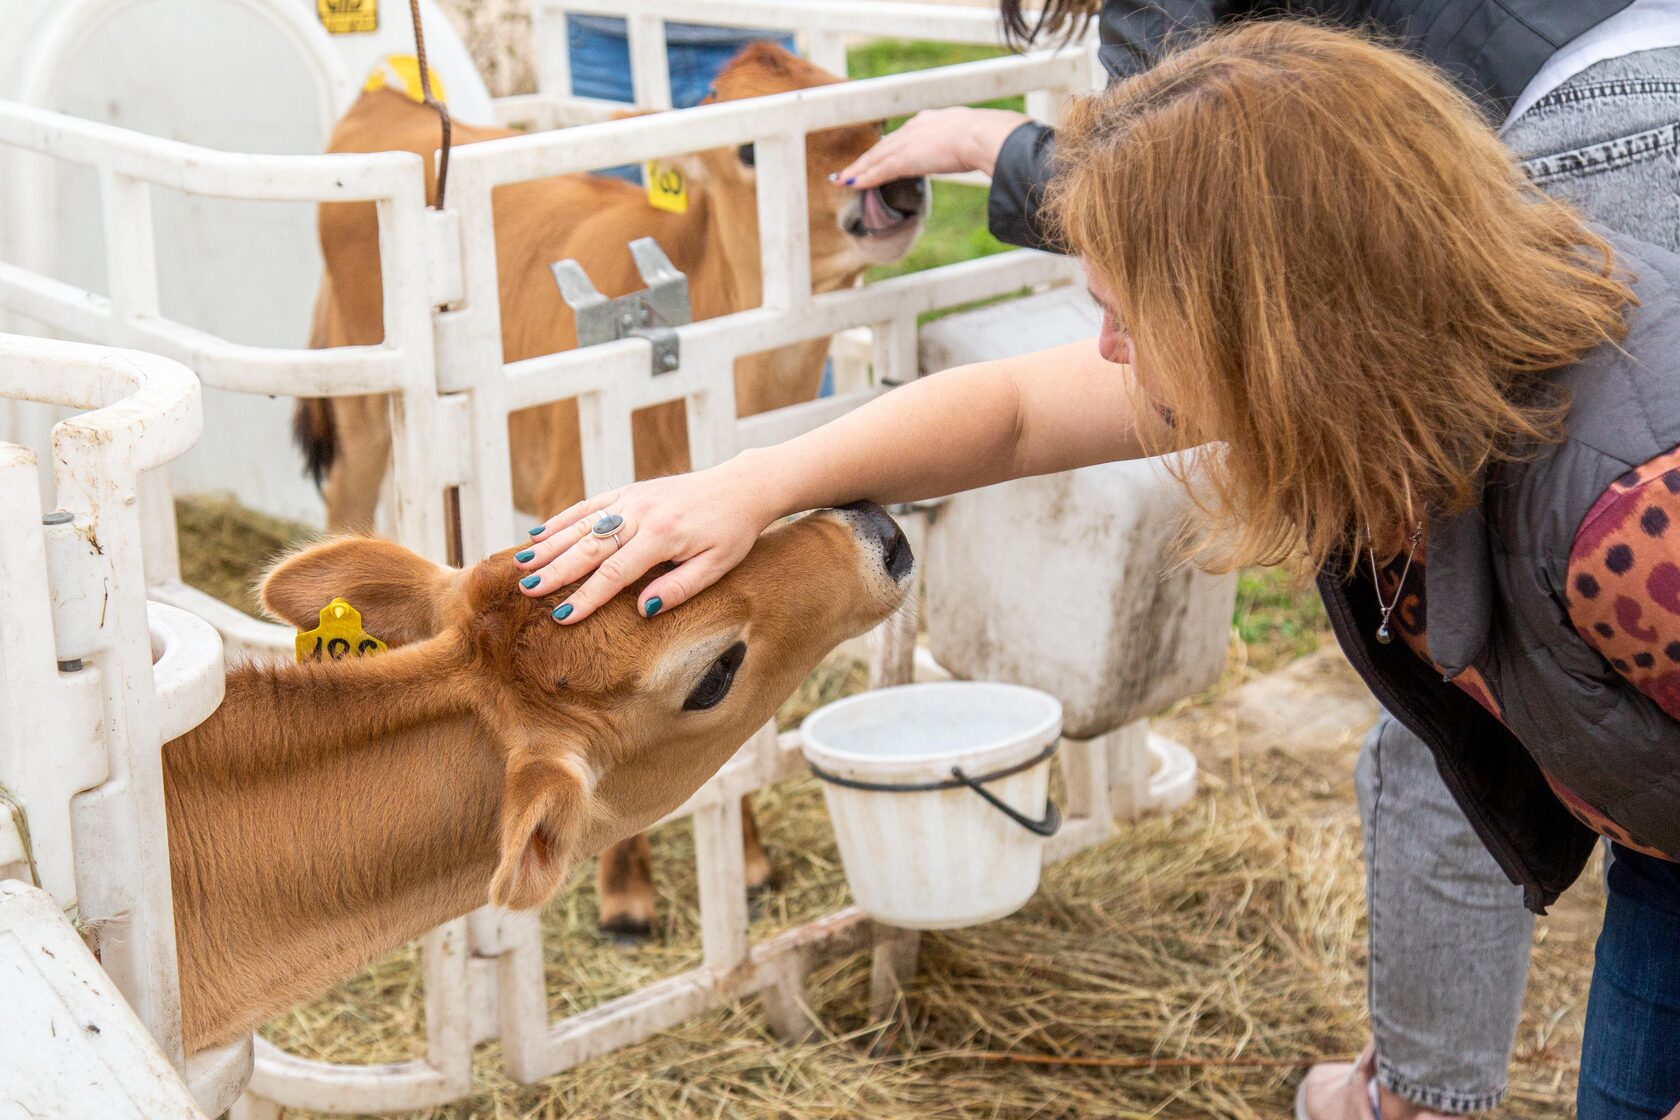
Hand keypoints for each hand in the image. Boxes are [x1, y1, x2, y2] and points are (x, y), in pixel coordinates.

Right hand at [515, 456, 780, 622]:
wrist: (740, 488)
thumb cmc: (731, 533)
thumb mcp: (716, 566)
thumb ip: (679, 588)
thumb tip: (643, 609)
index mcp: (662, 536)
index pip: (615, 572)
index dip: (588, 596)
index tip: (563, 617)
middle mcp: (641, 514)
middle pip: (589, 547)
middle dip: (556, 571)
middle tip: (526, 590)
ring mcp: (632, 499)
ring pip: (582, 524)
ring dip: (550, 545)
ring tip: (521, 566)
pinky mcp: (629, 491)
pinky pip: (590, 505)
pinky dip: (563, 519)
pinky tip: (539, 534)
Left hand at [836, 107, 1030, 188]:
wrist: (983, 134)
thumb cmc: (988, 137)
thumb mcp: (974, 136)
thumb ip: (968, 143)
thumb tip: (979, 151)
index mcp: (931, 121)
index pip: (902, 137)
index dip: (887, 148)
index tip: (878, 154)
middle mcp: (915, 128)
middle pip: (883, 146)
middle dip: (865, 159)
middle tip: (849, 170)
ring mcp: (909, 142)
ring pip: (876, 157)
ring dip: (859, 169)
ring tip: (843, 180)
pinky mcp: (906, 158)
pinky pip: (879, 170)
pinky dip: (864, 177)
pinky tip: (851, 184)